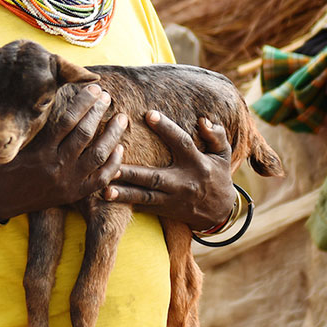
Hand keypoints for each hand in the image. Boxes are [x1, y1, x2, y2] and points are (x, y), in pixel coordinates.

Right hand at [0, 83, 128, 219]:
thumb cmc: (1, 163)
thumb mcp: (8, 140)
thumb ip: (24, 121)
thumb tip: (39, 94)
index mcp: (40, 150)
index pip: (67, 121)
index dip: (83, 103)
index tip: (93, 89)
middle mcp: (56, 166)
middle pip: (85, 134)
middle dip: (98, 112)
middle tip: (107, 97)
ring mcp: (68, 182)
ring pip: (98, 155)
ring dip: (112, 135)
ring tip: (121, 118)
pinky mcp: (74, 194)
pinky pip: (100, 179)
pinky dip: (113, 164)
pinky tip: (120, 148)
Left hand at [106, 113, 234, 229]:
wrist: (220, 212)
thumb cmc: (218, 175)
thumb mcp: (223, 154)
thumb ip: (216, 135)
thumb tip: (203, 120)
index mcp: (197, 163)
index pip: (181, 143)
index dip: (166, 129)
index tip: (148, 114)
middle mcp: (183, 182)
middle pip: (155, 177)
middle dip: (133, 172)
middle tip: (112, 165)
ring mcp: (173, 199)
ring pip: (146, 196)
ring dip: (124, 193)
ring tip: (104, 189)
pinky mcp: (165, 210)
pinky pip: (144, 207)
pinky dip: (127, 203)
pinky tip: (108, 198)